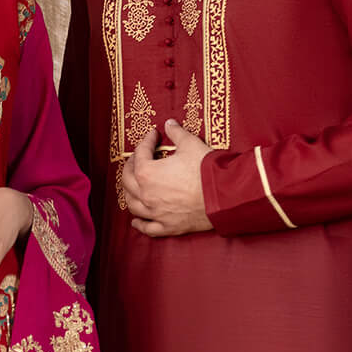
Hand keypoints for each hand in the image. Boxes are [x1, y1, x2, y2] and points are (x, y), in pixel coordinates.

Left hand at [123, 121, 212, 236]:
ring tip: (131, 187)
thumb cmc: (205, 169)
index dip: (147, 141)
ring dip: (129, 194)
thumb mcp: (190, 144)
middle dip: (131, 166)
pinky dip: (139, 224)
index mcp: (147, 173)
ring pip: (133, 204)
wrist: (223, 195)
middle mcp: (146, 194)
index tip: (153, 135)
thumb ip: (177, 133)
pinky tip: (135, 221)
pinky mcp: (167, 226)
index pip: (140, 153)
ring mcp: (155, 212)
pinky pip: (147, 228)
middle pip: (127, 180)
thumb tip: (170, 123)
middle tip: (137, 158)